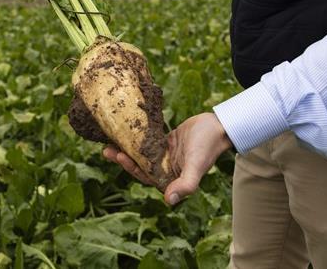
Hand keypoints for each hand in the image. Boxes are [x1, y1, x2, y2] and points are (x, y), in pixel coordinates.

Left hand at [103, 112, 232, 205]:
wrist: (218, 127)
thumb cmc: (208, 147)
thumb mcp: (196, 166)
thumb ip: (186, 184)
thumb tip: (168, 201)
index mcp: (170, 178)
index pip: (144, 176)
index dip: (130, 168)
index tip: (118, 156)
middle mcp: (166, 169)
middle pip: (139, 166)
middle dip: (123, 159)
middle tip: (108, 150)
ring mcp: (164, 156)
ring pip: (141, 154)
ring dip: (126, 149)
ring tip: (110, 141)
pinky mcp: (165, 142)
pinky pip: (147, 142)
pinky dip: (136, 138)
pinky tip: (124, 131)